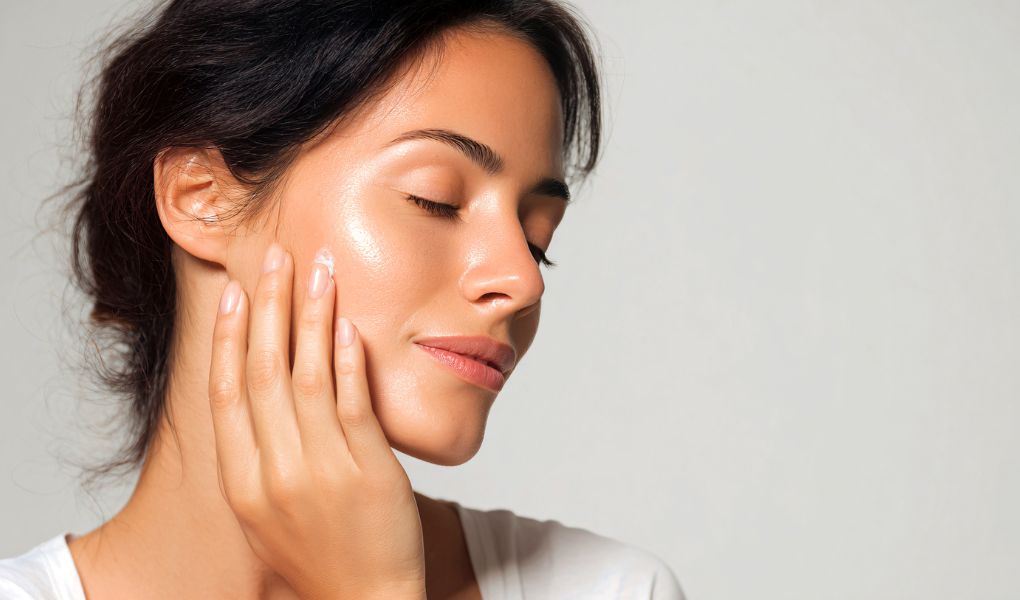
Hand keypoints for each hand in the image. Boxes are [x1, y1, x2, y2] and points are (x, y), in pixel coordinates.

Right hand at [208, 242, 426, 599]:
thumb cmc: (315, 555)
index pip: (225, 393)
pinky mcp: (368, 469)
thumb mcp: (265, 513)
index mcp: (241, 482)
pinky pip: (353, 402)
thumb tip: (254, 393)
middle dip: (268, 307)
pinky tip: (348, 322)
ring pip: (308, 376)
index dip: (228, 337)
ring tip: (318, 268)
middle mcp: (273, 472)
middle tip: (273, 257)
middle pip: (263, 372)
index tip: (233, 293)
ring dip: (312, 316)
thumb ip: (256, 456)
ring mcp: (320, 470)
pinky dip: (349, 358)